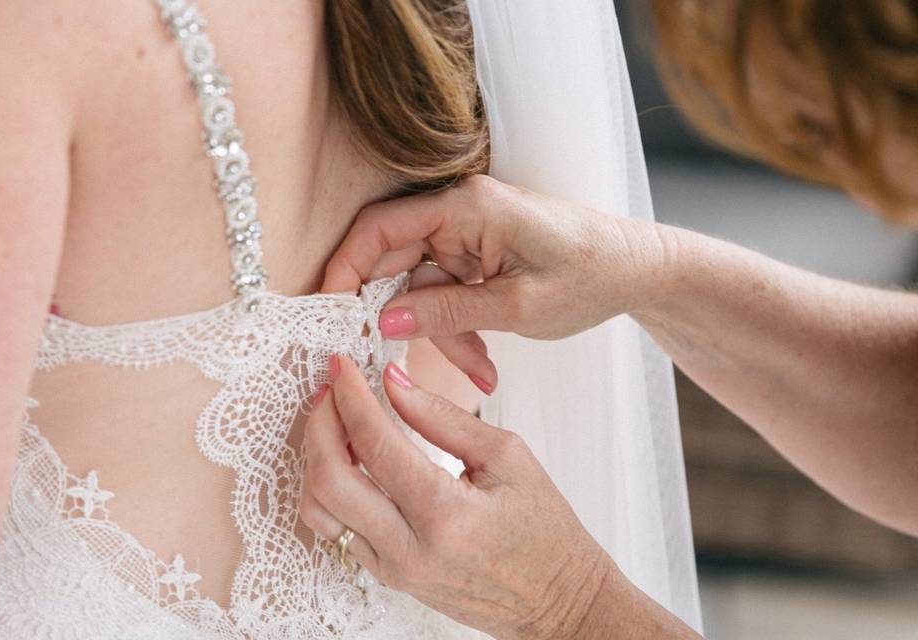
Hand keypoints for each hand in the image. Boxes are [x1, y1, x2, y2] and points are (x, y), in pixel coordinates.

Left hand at [300, 355, 610, 639]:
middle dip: (320, 423)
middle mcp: (409, 548)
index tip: (343, 366)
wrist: (555, 599)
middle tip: (331, 389)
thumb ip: (443, 416)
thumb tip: (393, 381)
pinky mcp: (388, 577)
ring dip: (316, 457)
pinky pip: (335, 531)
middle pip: (329, 479)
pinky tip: (346, 458)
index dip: (351, 396)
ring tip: (335, 421)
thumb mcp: (506, 456)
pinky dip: (329, 488)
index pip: (376, 444)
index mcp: (446, 514)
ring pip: (319, 511)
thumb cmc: (543, 529)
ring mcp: (393, 569)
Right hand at [320, 175, 672, 389]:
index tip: (328, 317)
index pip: (380, 229)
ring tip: (481, 373)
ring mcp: (466, 234)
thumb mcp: (518, 306)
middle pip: (393, 261)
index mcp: (467, 207)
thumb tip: (385, 324)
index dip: (344, 271)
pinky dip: (458, 330)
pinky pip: (445, 294)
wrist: (637, 269)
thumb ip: (448, 313)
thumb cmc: (590, 276)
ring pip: (420, 287)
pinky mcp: (475, 255)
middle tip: (391, 362)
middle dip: (399, 318)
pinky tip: (486, 364)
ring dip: (441, 335)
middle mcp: (459, 212)